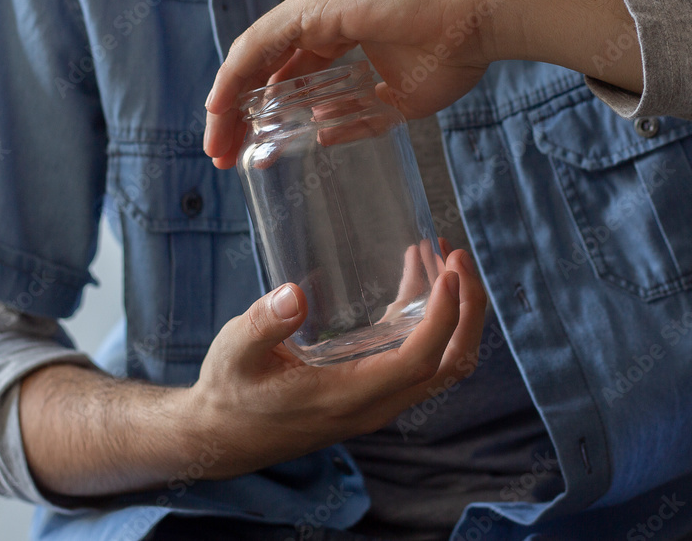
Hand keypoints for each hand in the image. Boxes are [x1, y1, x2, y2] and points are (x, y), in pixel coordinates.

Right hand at [177, 248, 486, 478]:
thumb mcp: (234, 353)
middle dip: (467, 310)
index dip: (444, 317)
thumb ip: (262, 325)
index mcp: (349, 397)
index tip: (448, 271)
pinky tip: (416, 274)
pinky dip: (429, 315)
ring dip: (455, 311)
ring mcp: (379, 396)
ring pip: (443, 361)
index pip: (419, 361)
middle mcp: (376, 402)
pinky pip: (418, 353)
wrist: (224, 436)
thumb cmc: (229, 394)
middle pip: (451, 364)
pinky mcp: (372, 385)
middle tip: (457, 256)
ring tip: (443, 255)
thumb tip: (294, 294)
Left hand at [203, 0, 640, 168]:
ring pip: (253, 55)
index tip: (248, 149)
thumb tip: (321, 129)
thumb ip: (356, 115)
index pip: (285, 70)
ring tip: (216, 145)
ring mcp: (315, 3)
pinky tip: (221, 109)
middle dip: (236, 112)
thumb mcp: (395, 99)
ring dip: (228, 101)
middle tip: (222, 156)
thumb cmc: (453, 51)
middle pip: (262, 64)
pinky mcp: (316, 5)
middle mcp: (319, 11)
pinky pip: (261, 45)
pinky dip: (236, 78)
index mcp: (337, 27)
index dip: (262, 109)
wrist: (481, 17)